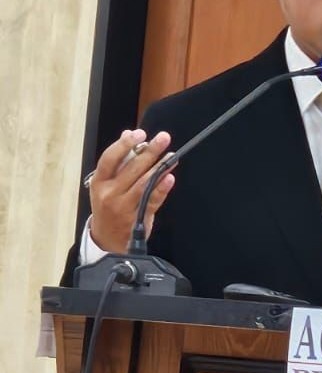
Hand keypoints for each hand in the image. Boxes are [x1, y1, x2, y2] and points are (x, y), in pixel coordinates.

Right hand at [88, 129, 175, 252]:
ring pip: (143, 184)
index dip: (124, 145)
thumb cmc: (109, 204)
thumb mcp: (106, 183)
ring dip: (159, 168)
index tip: (139, 133)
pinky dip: (162, 189)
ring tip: (171, 155)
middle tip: (164, 137)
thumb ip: (119, 159)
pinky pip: (152, 201)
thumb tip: (129, 133)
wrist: (107, 239)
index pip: (109, 159)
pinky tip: (170, 177)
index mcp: (99, 182)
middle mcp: (109, 194)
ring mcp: (123, 207)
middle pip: (131, 169)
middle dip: (149, 151)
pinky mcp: (138, 219)